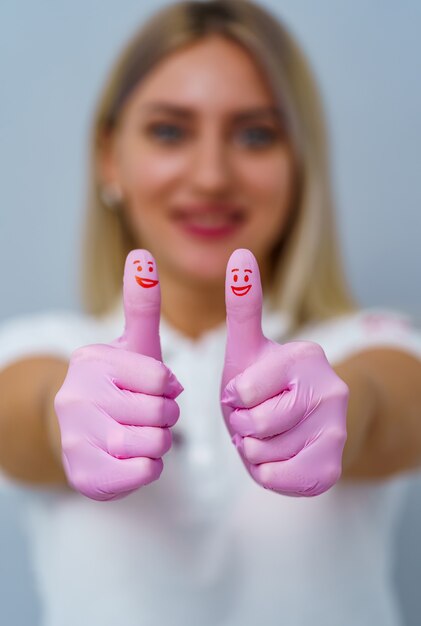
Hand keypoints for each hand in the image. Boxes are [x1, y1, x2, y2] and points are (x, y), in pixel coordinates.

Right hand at [54, 250, 182, 500]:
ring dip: (159, 442)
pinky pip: (143, 473)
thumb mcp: (135, 344)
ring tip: (142, 433)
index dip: (167, 388)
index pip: (160, 378)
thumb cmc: (120, 383)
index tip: (154, 388)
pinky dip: (148, 466)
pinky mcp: (82, 474)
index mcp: (91, 361)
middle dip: (165, 416)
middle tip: (148, 414)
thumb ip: (142, 303)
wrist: (82, 429)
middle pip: (159, 414)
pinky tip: (132, 455)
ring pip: (153, 445)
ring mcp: (74, 438)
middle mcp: (74, 397)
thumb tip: (141, 254)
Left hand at [220, 249, 347, 495]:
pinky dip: (267, 472)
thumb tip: (239, 251)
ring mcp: (337, 428)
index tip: (246, 392)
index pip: (243, 393)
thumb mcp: (249, 345)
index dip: (235, 399)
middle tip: (256, 416)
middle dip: (242, 426)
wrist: (309, 421)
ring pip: (263, 455)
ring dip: (252, 450)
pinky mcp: (335, 463)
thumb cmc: (268, 383)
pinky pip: (278, 479)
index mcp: (304, 356)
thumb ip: (243, 303)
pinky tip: (278, 455)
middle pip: (253, 425)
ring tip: (267, 435)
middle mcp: (330, 388)